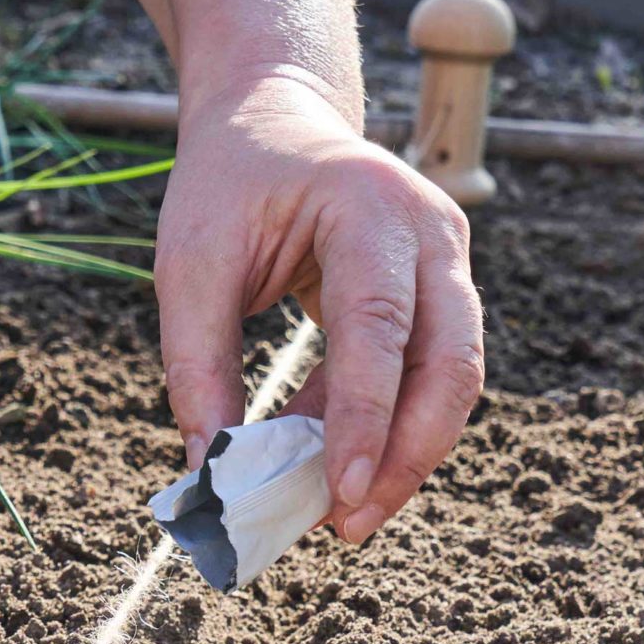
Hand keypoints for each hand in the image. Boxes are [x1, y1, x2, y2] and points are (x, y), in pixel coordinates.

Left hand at [153, 70, 485, 541]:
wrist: (275, 120)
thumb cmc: (229, 185)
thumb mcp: (190, 263)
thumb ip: (196, 364)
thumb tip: (208, 473)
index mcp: (368, 205)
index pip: (380, 324)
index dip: (365, 415)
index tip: (339, 491)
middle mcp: (430, 231)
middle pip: (451, 361)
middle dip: (406, 454)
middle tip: (347, 524)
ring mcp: (446, 262)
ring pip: (453, 380)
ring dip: (402, 455)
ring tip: (338, 516)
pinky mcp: (440, 294)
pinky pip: (425, 378)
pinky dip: (382, 430)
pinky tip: (329, 468)